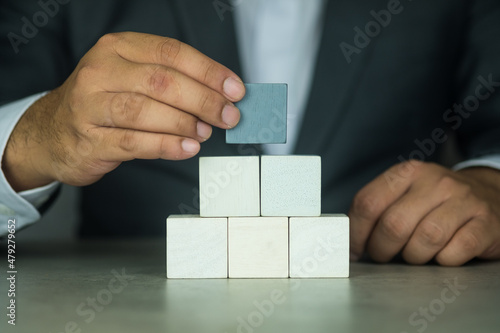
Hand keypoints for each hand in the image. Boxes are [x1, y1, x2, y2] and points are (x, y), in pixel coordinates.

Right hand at [2, 32, 244, 190]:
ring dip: (185, 123)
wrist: (52, 132)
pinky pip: (134, 142)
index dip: (209, 71)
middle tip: (228, 116)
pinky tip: (187, 148)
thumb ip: (171, 81)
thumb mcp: (131, 77)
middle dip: (203, 100)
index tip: (235, 89)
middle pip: (162, 82)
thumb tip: (220, 96)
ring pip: (146, 111)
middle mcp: (101, 71)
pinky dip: (166, 146)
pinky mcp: (89, 139)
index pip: (172, 52)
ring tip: (206, 132)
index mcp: (118, 48)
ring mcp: (90, 106)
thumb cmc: (103, 102)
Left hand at [349, 160, 499, 265]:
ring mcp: (464, 200)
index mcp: (408, 172)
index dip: (356, 232)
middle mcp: (436, 182)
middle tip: (383, 256)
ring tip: (414, 254)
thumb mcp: (406, 192)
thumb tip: (351, 240)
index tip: (354, 249)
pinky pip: (455, 251)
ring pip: (425, 239)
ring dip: (413, 256)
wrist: (490, 195)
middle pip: (394, 224)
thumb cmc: (437, 200)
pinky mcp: (486, 223)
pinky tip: (442, 255)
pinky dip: (443, 261)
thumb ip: (379, 209)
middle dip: (382, 249)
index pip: (368, 202)